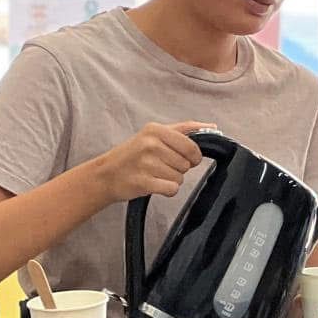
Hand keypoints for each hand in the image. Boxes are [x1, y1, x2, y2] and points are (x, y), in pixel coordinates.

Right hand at [93, 121, 212, 203]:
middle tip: (159, 166)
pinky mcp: (144, 182)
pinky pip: (172, 189)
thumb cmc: (132, 155)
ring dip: (170, 179)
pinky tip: (153, 184)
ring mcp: (146, 163)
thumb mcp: (153, 134)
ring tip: (153, 174)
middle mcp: (150, 144)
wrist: (104, 175)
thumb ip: (184, 130)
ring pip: (180, 178)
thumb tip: (212, 127)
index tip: (185, 158)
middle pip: (187, 164)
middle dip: (178, 168)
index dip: (193, 156)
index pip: (192, 145)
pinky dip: (166, 190)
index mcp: (155, 129)